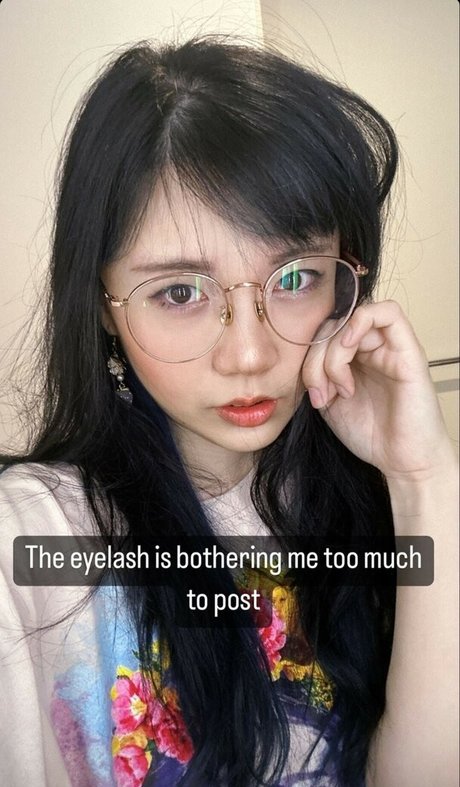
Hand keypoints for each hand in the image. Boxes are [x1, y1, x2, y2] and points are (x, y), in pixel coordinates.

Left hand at [302, 301, 453, 480]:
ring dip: (335, 353)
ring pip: (352, 320)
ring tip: (341, 389)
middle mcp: (372, 349)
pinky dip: (359, 322)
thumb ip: (317, 374)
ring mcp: (391, 347)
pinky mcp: (409, 350)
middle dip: (316, 361)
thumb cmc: (370, 434)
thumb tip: (303, 353)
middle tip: (322, 394)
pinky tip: (350, 347)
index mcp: (354, 359)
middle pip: (333, 326)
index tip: (313, 394)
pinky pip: (388, 312)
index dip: (309, 357)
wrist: (400, 461)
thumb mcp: (329, 402)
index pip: (323, 334)